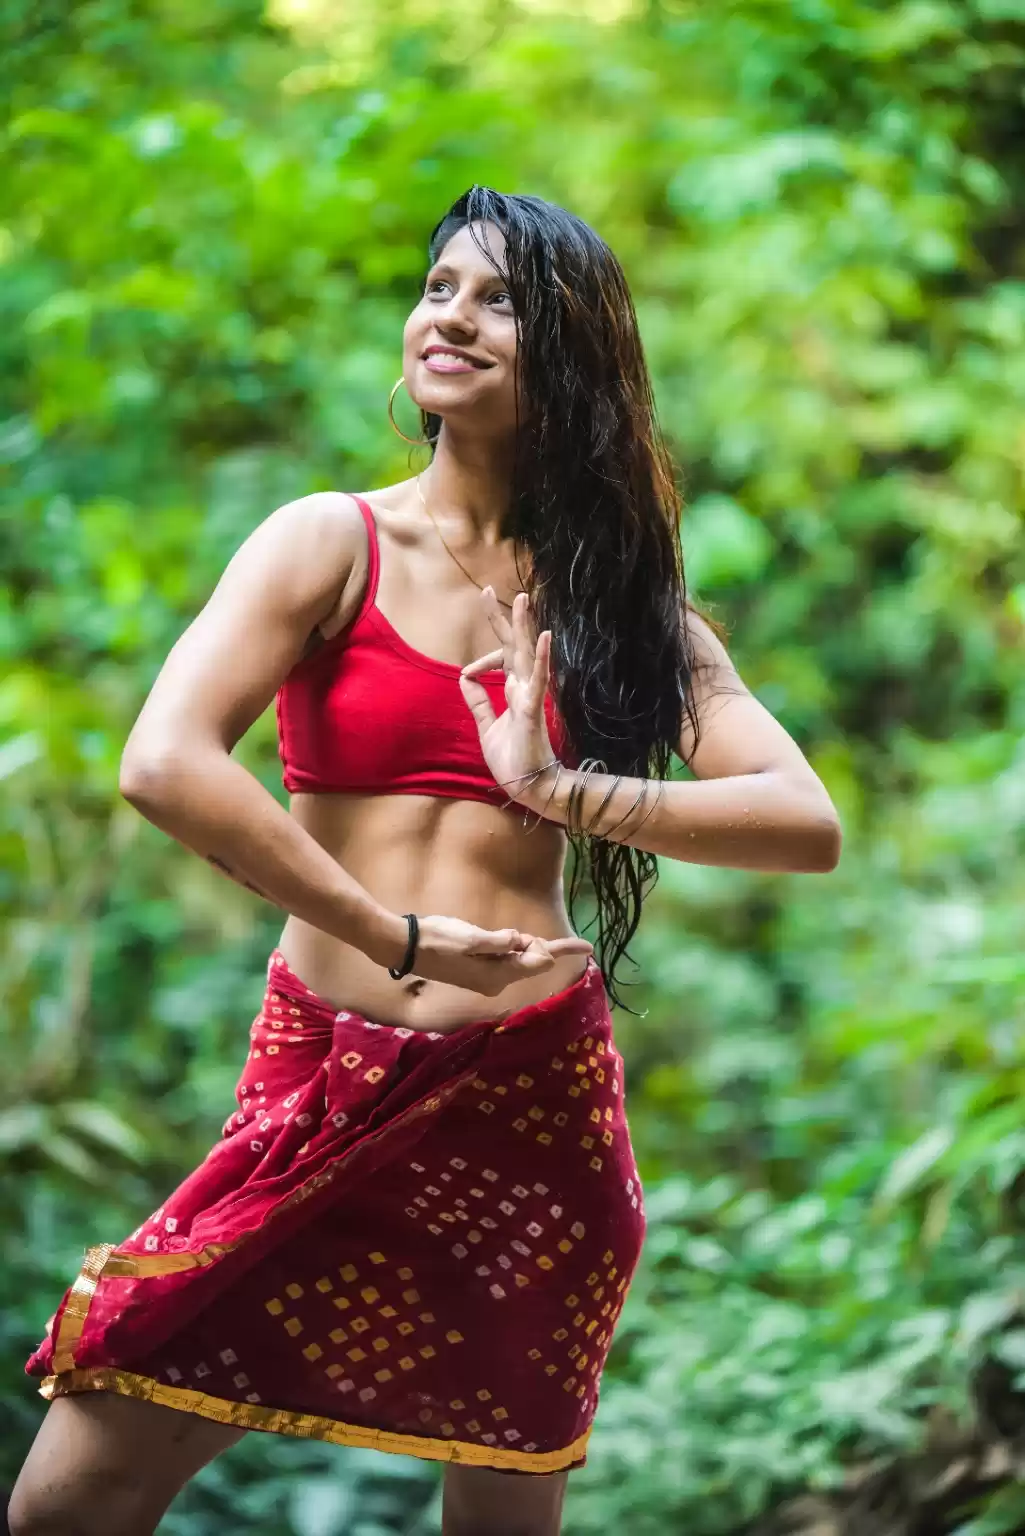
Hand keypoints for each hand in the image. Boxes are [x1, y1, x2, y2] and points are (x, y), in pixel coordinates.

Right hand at [410, 914, 591, 996]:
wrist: (406, 946)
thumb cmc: (439, 939)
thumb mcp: (473, 938)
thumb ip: (501, 942)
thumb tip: (526, 945)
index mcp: (498, 975)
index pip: (540, 962)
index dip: (559, 948)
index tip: (587, 945)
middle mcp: (496, 982)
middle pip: (532, 961)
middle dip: (532, 943)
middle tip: (511, 930)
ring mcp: (487, 978)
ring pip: (518, 958)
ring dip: (518, 944)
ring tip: (496, 933)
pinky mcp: (479, 971)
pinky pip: (505, 958)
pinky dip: (507, 947)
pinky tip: (499, 939)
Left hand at [459, 590, 556, 800]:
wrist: (528, 787)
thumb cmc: (513, 759)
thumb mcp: (486, 726)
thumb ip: (479, 702)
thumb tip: (464, 677)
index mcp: (513, 692)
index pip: (501, 660)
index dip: (483, 659)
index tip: (469, 672)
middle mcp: (524, 689)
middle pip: (513, 647)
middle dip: (503, 619)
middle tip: (489, 590)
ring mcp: (530, 697)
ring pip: (526, 656)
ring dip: (524, 627)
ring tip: (523, 600)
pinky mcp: (533, 710)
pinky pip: (538, 681)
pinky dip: (540, 659)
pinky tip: (545, 636)